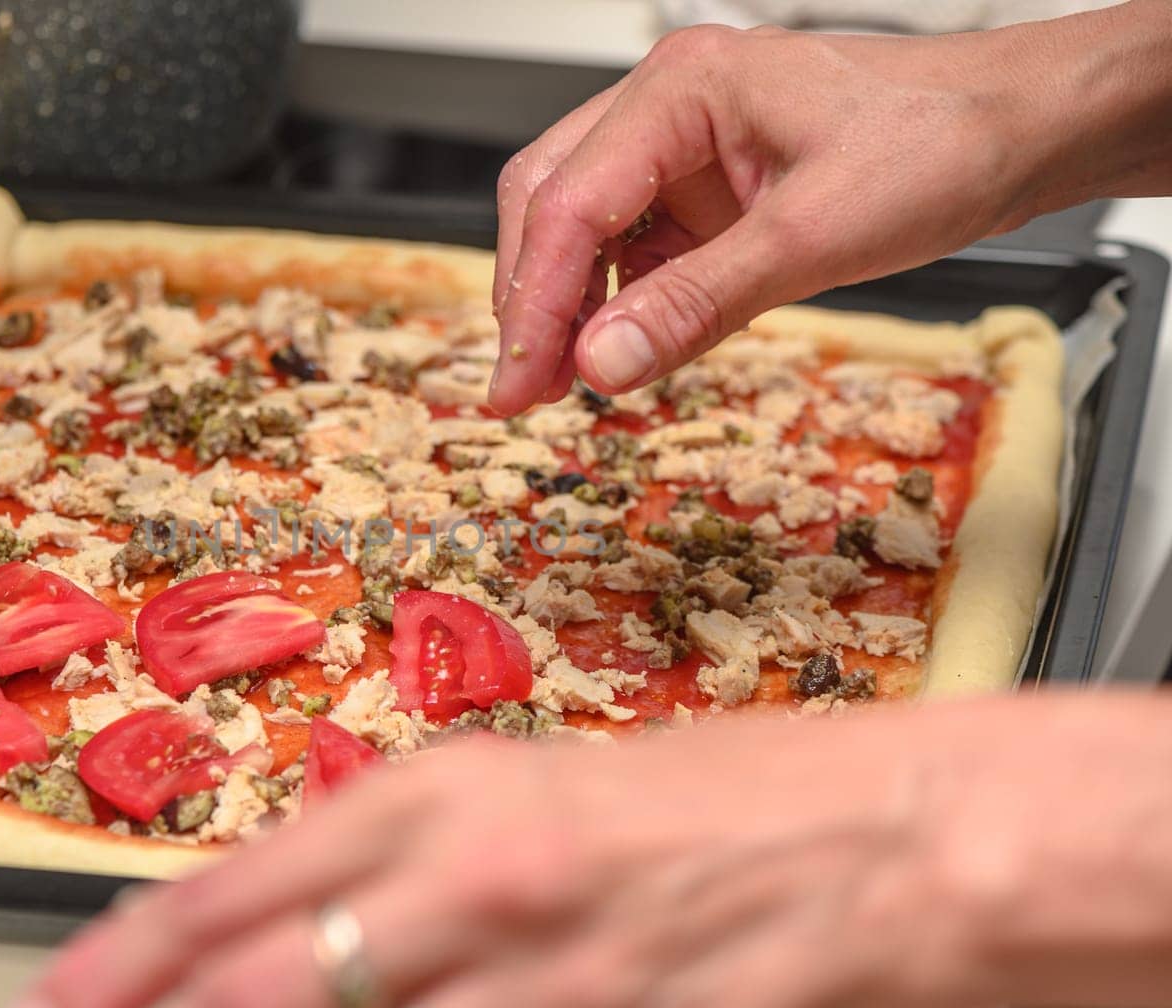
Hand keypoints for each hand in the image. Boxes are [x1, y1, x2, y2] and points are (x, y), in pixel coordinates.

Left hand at [0, 711, 992, 1007]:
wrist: (880, 842)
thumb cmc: (707, 794)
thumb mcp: (519, 782)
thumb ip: (391, 851)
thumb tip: (274, 919)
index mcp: (442, 795)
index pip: (231, 889)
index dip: (110, 969)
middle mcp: (476, 890)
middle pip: (258, 1003)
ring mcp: (547, 1001)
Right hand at [486, 10, 1168, 413]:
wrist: (1019, 131)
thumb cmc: (942, 143)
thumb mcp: (816, 237)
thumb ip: (698, 303)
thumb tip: (602, 364)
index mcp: (682, 90)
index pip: (567, 201)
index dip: (532, 301)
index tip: (517, 382)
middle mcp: (668, 109)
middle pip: (548, 202)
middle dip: (528, 299)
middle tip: (521, 390)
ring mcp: (683, 149)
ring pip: (580, 226)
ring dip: (565, 305)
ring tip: (563, 382)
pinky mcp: (705, 190)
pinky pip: (635, 248)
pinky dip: (617, 302)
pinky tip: (621, 349)